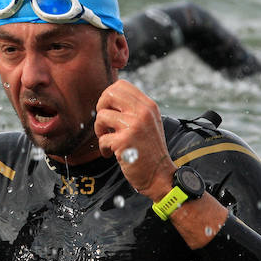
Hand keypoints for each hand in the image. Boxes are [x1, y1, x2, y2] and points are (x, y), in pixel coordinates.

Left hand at [94, 79, 175, 200]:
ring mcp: (134, 126)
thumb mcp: (148, 123)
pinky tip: (111, 153)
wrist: (160, 175)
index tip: (109, 110)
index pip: (121, 85)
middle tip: (105, 123)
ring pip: (101, 116)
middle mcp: (142, 112)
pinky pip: (102, 139)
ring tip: (108, 140)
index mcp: (148, 106)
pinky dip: (103, 148)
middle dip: (100, 108)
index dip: (108, 96)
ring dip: (100, 131)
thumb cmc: (149, 150)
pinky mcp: (125, 141)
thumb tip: (107, 98)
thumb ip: (133, 109)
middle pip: (109, 94)